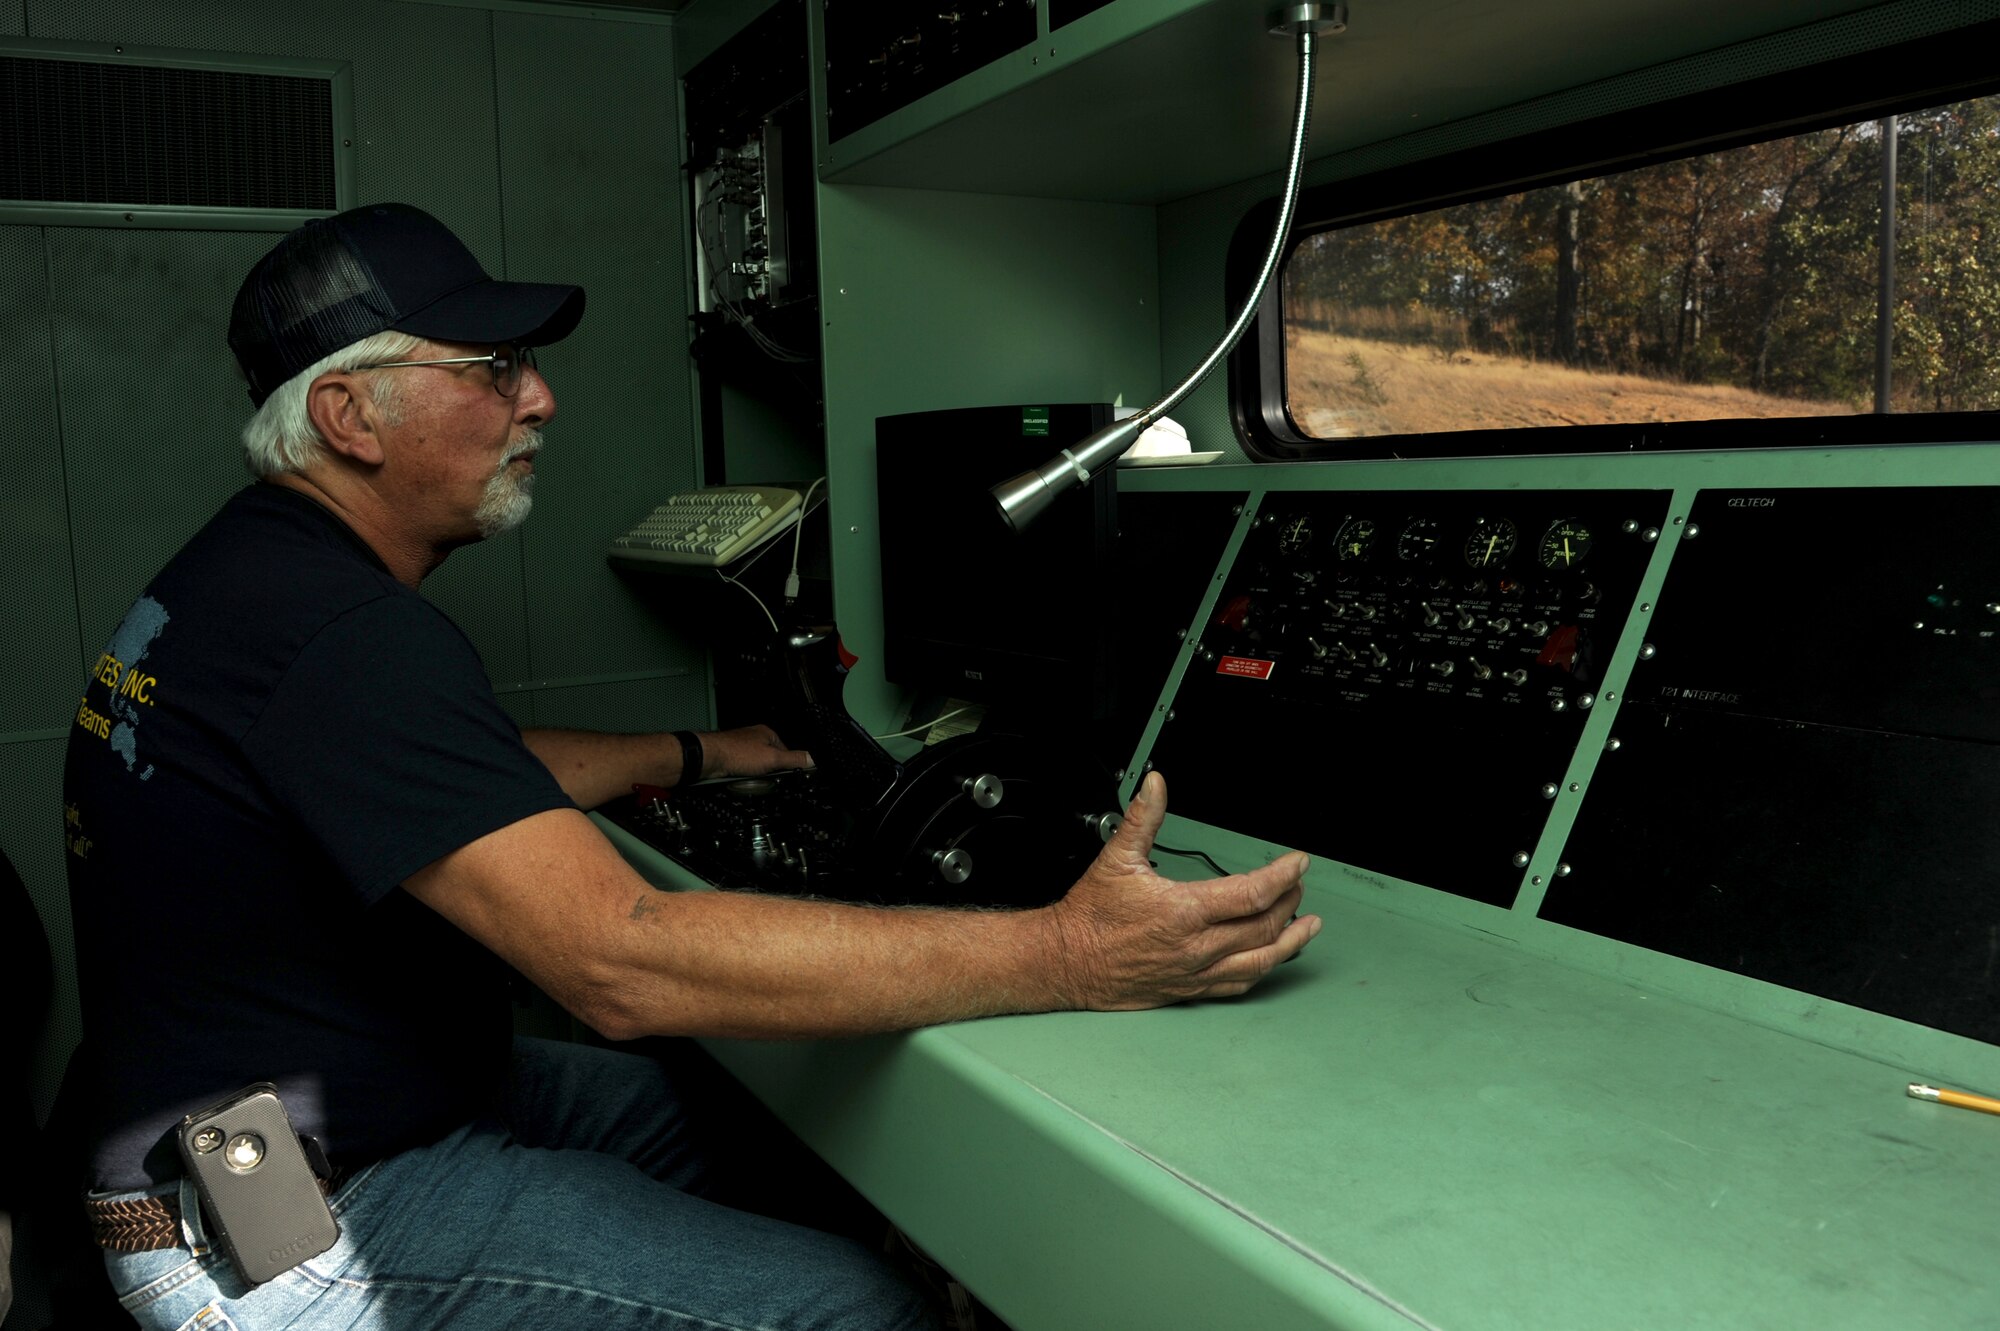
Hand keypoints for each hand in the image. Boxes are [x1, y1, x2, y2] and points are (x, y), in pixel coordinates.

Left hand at [702, 724, 812, 778]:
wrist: (709, 758)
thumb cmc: (736, 752)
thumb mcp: (772, 759)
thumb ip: (793, 759)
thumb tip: (812, 759)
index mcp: (767, 733)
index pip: (786, 750)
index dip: (786, 765)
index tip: (786, 774)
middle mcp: (754, 738)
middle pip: (771, 759)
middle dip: (769, 770)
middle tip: (766, 777)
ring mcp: (741, 748)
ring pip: (756, 766)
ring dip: (755, 774)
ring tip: (750, 777)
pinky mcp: (731, 758)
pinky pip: (743, 770)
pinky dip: (743, 775)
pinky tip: (740, 777)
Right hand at [1042, 772, 1318, 1009]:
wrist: (1066, 961)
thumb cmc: (1090, 916)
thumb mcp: (1116, 859)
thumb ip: (1142, 819)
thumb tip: (1155, 786)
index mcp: (1183, 911)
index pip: (1251, 894)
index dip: (1282, 876)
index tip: (1297, 863)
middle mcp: (1195, 946)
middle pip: (1262, 926)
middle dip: (1288, 902)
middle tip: (1298, 885)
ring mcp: (1194, 972)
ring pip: (1258, 960)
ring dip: (1289, 941)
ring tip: (1307, 926)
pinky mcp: (1188, 989)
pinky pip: (1236, 984)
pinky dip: (1261, 970)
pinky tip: (1271, 961)